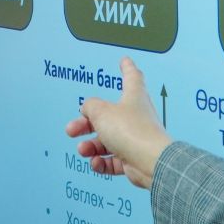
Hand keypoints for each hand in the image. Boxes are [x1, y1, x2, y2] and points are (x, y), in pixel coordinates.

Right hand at [65, 57, 172, 188]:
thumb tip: (87, 108)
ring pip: (108, 140)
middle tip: (72, 130)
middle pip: (108, 116)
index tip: (124, 60)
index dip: (127, 67)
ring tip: (83, 150)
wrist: (150, 161)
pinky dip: (102, 162)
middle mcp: (136, 116)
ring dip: (92, 146)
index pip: (132, 76)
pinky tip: (95, 162)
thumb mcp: (102, 112)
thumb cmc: (131, 130)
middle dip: (87, 123)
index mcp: (133, 96)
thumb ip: (90, 106)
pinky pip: (113, 160)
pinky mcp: (133, 158)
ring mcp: (135, 138)